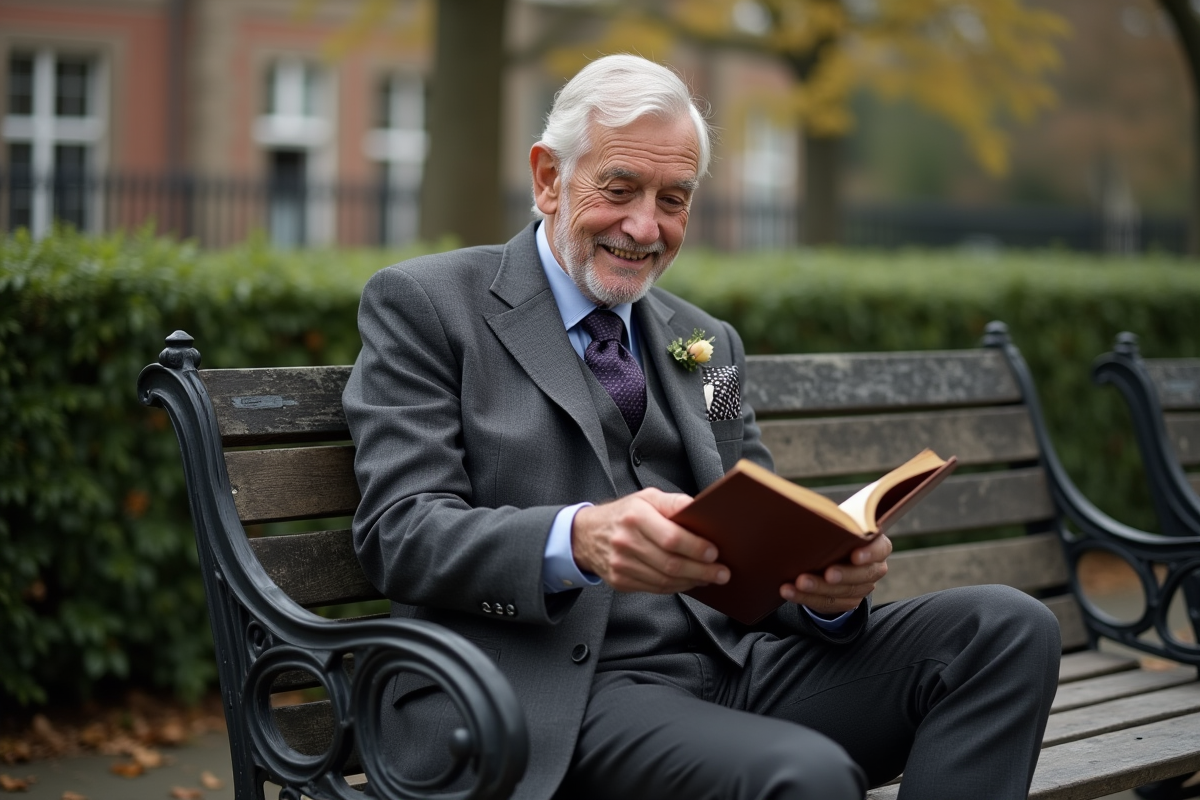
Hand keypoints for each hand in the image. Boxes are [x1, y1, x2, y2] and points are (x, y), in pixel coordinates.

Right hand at [572, 488, 730, 593]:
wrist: (586, 534)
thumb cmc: (623, 514)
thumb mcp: (647, 498)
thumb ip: (674, 503)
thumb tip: (701, 511)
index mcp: (635, 516)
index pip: (672, 538)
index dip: (696, 548)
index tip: (715, 553)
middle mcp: (626, 541)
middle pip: (671, 563)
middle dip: (702, 570)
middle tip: (722, 573)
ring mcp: (621, 564)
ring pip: (665, 580)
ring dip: (692, 581)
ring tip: (710, 578)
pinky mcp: (620, 581)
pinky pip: (655, 588)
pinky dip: (676, 587)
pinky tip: (688, 581)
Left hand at [780, 534, 891, 615]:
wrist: (832, 558)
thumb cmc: (835, 536)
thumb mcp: (839, 528)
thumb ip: (834, 524)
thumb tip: (810, 513)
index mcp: (876, 546)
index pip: (880, 549)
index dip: (869, 553)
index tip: (854, 556)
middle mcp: (873, 568)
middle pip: (863, 575)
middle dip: (843, 575)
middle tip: (827, 574)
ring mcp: (862, 588)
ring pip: (843, 592)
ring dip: (818, 588)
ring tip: (799, 583)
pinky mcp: (846, 602)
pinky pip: (827, 603)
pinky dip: (806, 598)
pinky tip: (789, 591)